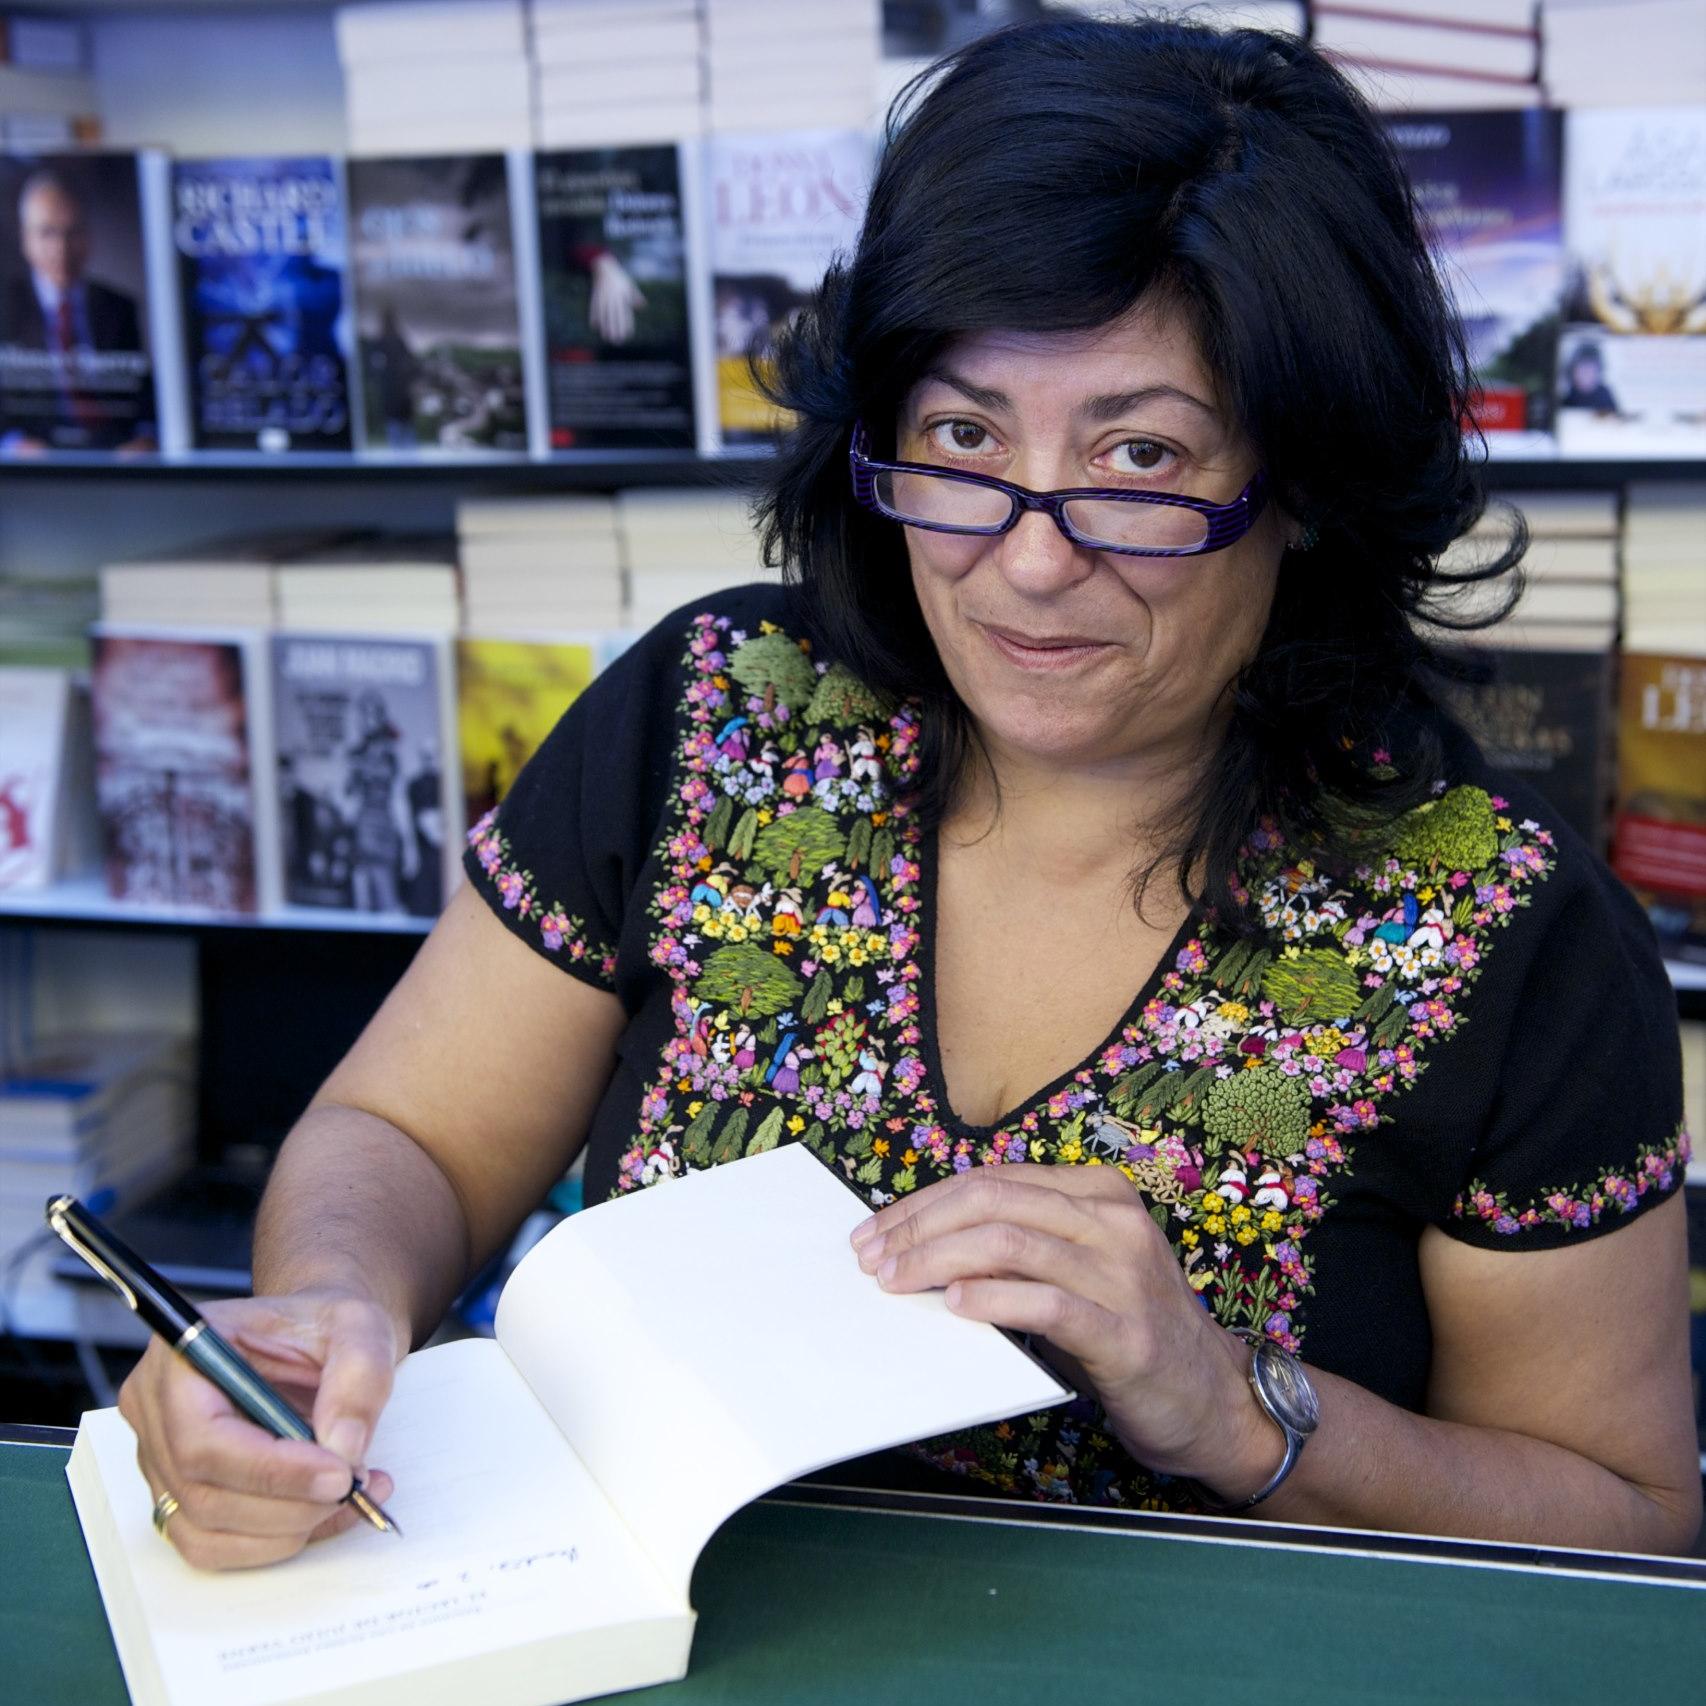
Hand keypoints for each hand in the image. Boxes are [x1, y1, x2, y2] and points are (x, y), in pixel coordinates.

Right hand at [115, 1290, 400, 1569]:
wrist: (316, 1338)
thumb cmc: (324, 1324)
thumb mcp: (359, 1325)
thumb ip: (358, 1376)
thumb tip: (343, 1449)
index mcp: (182, 1354)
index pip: (203, 1438)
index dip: (270, 1470)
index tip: (338, 1475)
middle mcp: (155, 1409)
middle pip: (202, 1492)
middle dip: (288, 1504)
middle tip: (355, 1486)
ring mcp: (159, 1458)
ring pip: (206, 1529)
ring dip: (287, 1530)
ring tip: (353, 1494)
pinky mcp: (179, 1493)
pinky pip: (214, 1544)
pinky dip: (276, 1541)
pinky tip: (328, 1511)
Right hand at [587, 253, 645, 343]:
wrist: (604, 266)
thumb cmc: (619, 277)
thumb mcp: (629, 285)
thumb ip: (636, 296)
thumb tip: (643, 306)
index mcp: (622, 295)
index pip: (625, 313)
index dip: (627, 324)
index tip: (628, 334)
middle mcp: (613, 297)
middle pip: (614, 316)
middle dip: (615, 328)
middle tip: (617, 340)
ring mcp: (603, 297)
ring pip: (604, 314)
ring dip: (605, 326)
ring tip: (606, 337)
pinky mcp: (595, 296)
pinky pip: (594, 308)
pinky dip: (594, 317)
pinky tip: (594, 326)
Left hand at [851, 1164, 1282, 1494]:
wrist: (1213, 1400)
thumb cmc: (1130, 1331)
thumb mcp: (1076, 1271)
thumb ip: (1017, 1249)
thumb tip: (924, 1244)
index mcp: (1097, 1193)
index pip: (992, 1181)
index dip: (924, 1203)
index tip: (876, 1231)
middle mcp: (1112, 1221)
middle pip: (992, 1200)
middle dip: (918, 1226)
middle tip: (872, 1256)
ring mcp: (1122, 1273)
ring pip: (1007, 1242)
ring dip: (936, 1260)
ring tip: (895, 1280)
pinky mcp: (1123, 1331)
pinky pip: (1043, 1301)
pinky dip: (989, 1298)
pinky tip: (953, 1306)